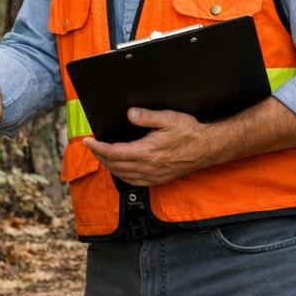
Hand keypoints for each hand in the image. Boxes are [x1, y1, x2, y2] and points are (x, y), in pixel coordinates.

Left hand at [83, 108, 211, 185]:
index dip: (97, 147)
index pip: (113, 152)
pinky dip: (122, 176)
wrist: (207, 148)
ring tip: (102, 156)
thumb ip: (147, 116)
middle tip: (91, 147)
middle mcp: (147, 167)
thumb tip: (130, 114)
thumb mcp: (169, 118)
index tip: (88, 141)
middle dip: (100, 156)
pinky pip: (134, 182)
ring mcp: (153, 176)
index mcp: (146, 152)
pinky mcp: (158, 180)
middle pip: (114, 165)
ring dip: (109, 166)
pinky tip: (120, 170)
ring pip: (122, 175)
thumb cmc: (189, 132)